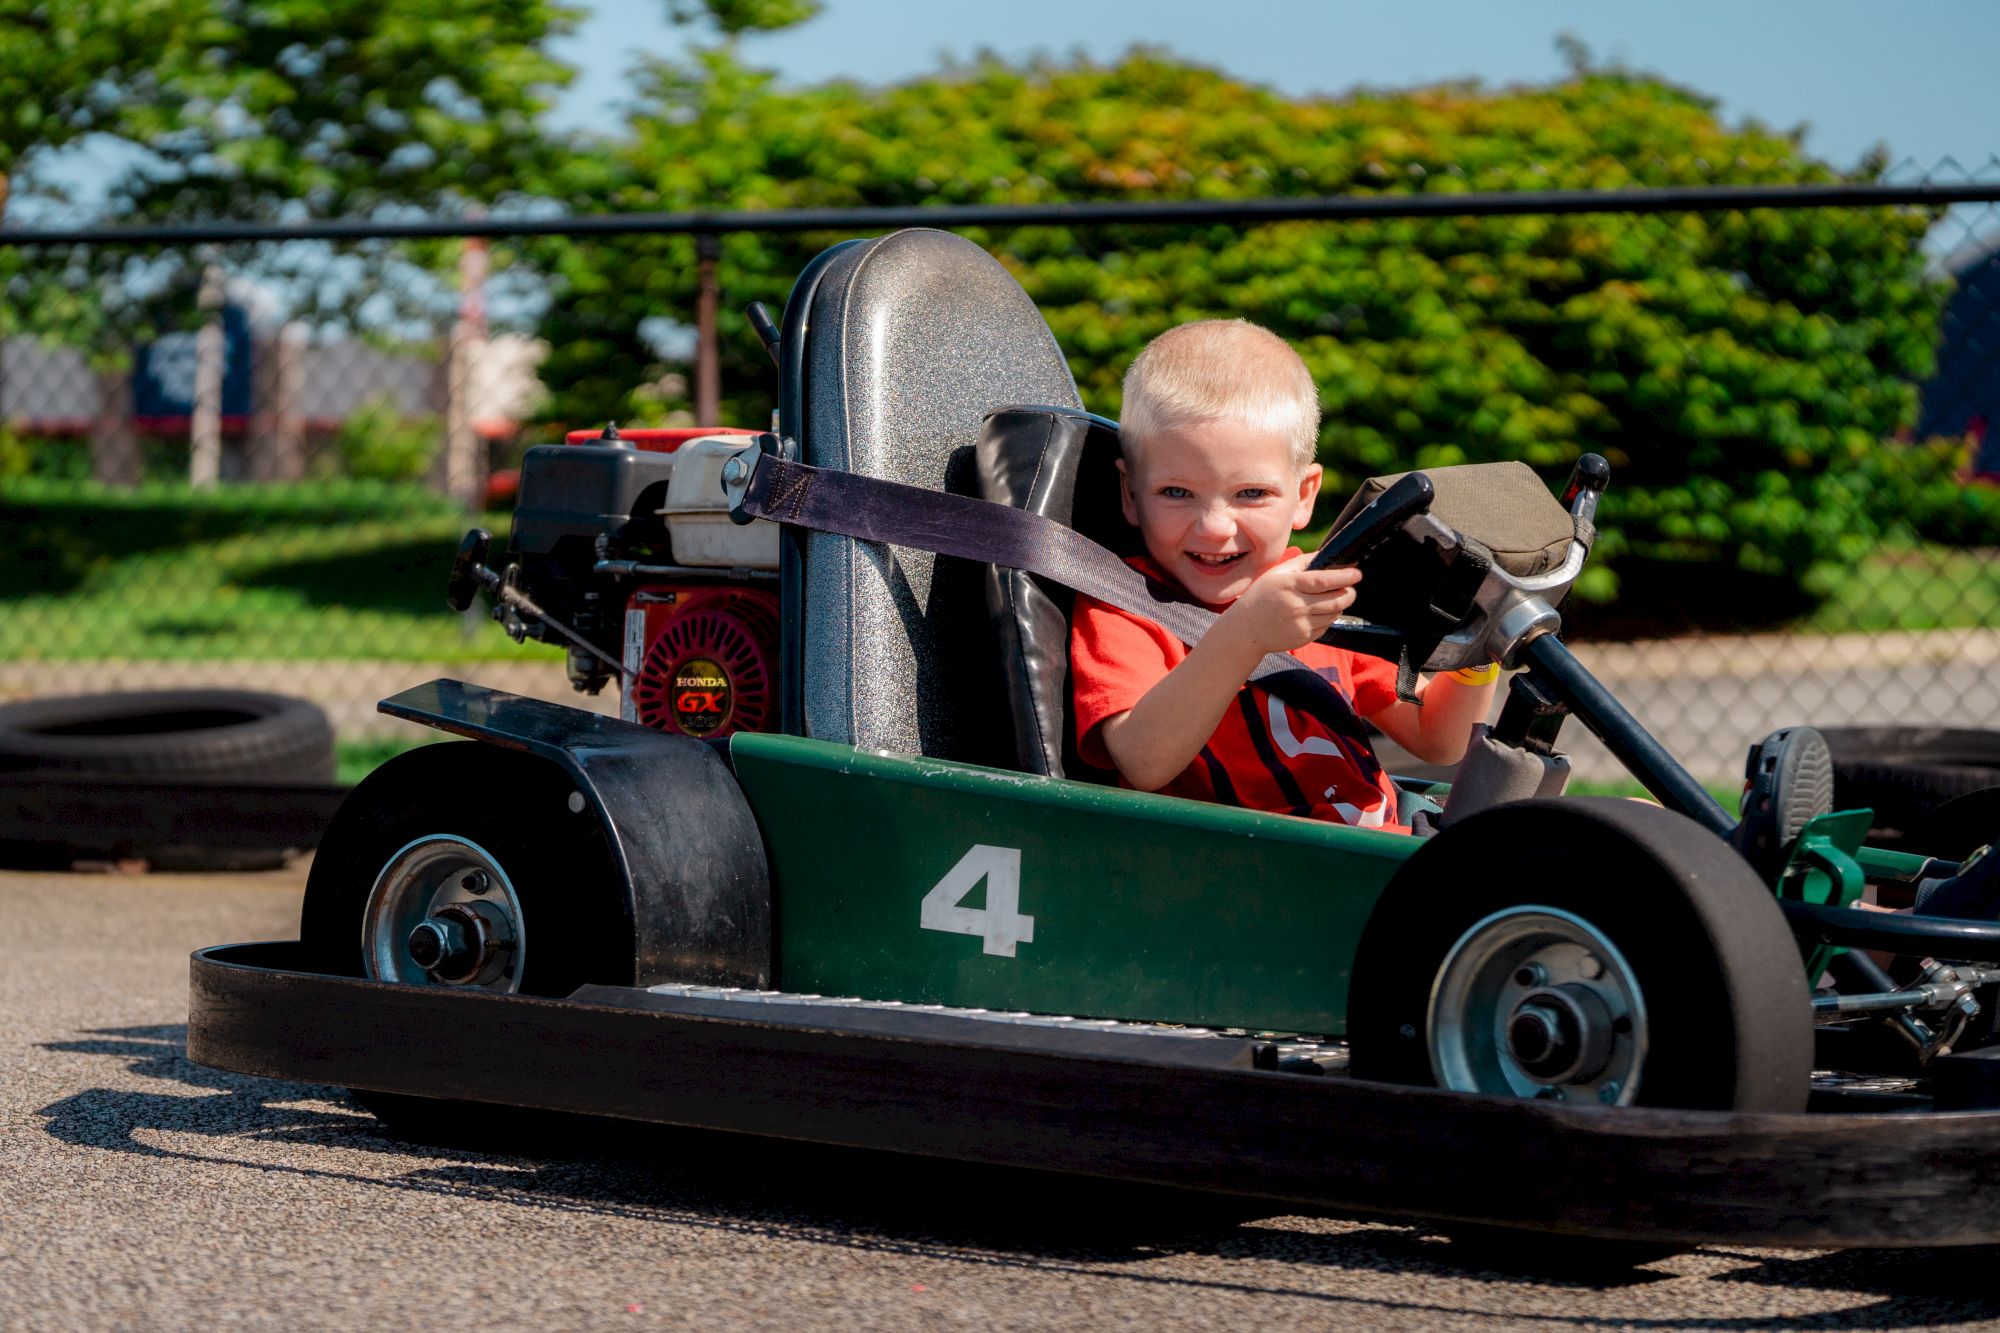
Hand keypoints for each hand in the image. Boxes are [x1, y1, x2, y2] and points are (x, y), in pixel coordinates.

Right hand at [1218, 552, 1360, 656]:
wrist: (1246, 629)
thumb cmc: (1262, 596)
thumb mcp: (1276, 574)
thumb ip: (1301, 562)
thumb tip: (1326, 554)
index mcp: (1289, 585)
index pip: (1324, 581)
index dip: (1344, 577)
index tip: (1357, 574)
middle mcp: (1296, 605)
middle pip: (1336, 600)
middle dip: (1349, 592)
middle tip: (1351, 587)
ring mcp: (1300, 624)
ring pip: (1334, 613)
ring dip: (1339, 605)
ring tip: (1333, 598)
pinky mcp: (1304, 637)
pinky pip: (1326, 626)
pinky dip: (1328, 617)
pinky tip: (1318, 612)